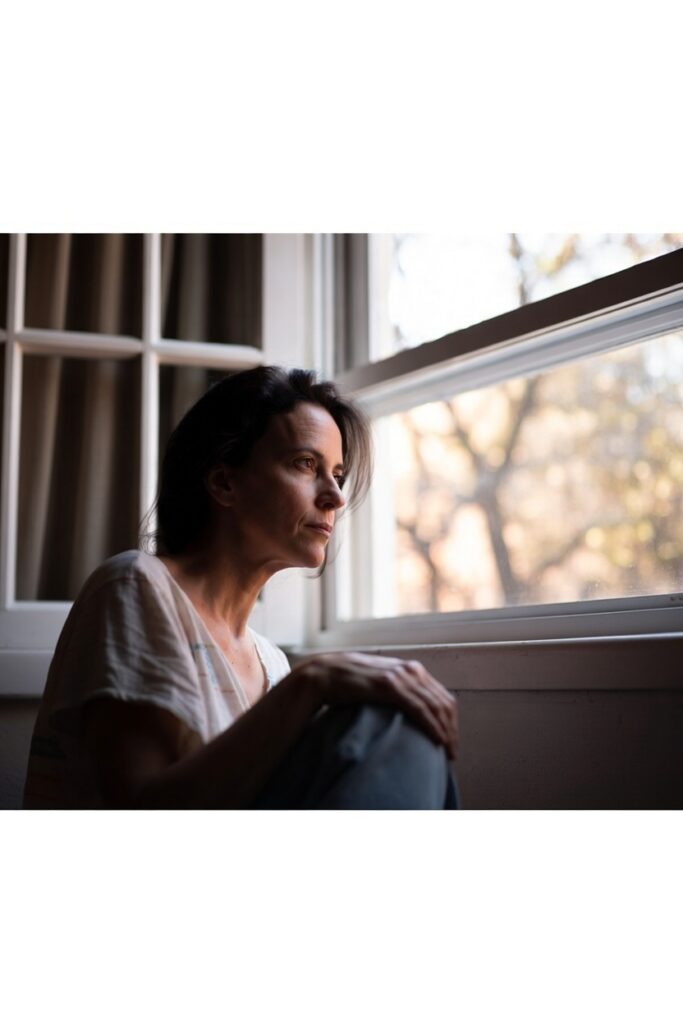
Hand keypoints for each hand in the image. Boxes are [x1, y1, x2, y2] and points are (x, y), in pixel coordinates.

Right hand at [291, 652, 458, 759]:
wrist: (324, 674)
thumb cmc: (349, 684)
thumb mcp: (380, 687)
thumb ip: (396, 694)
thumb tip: (407, 715)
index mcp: (411, 670)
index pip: (441, 696)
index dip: (450, 720)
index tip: (451, 740)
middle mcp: (410, 670)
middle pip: (443, 702)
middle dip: (452, 728)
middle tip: (453, 752)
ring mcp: (400, 675)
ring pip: (435, 706)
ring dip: (446, 730)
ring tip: (448, 750)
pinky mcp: (389, 685)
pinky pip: (419, 707)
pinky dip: (432, 724)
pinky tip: (438, 738)